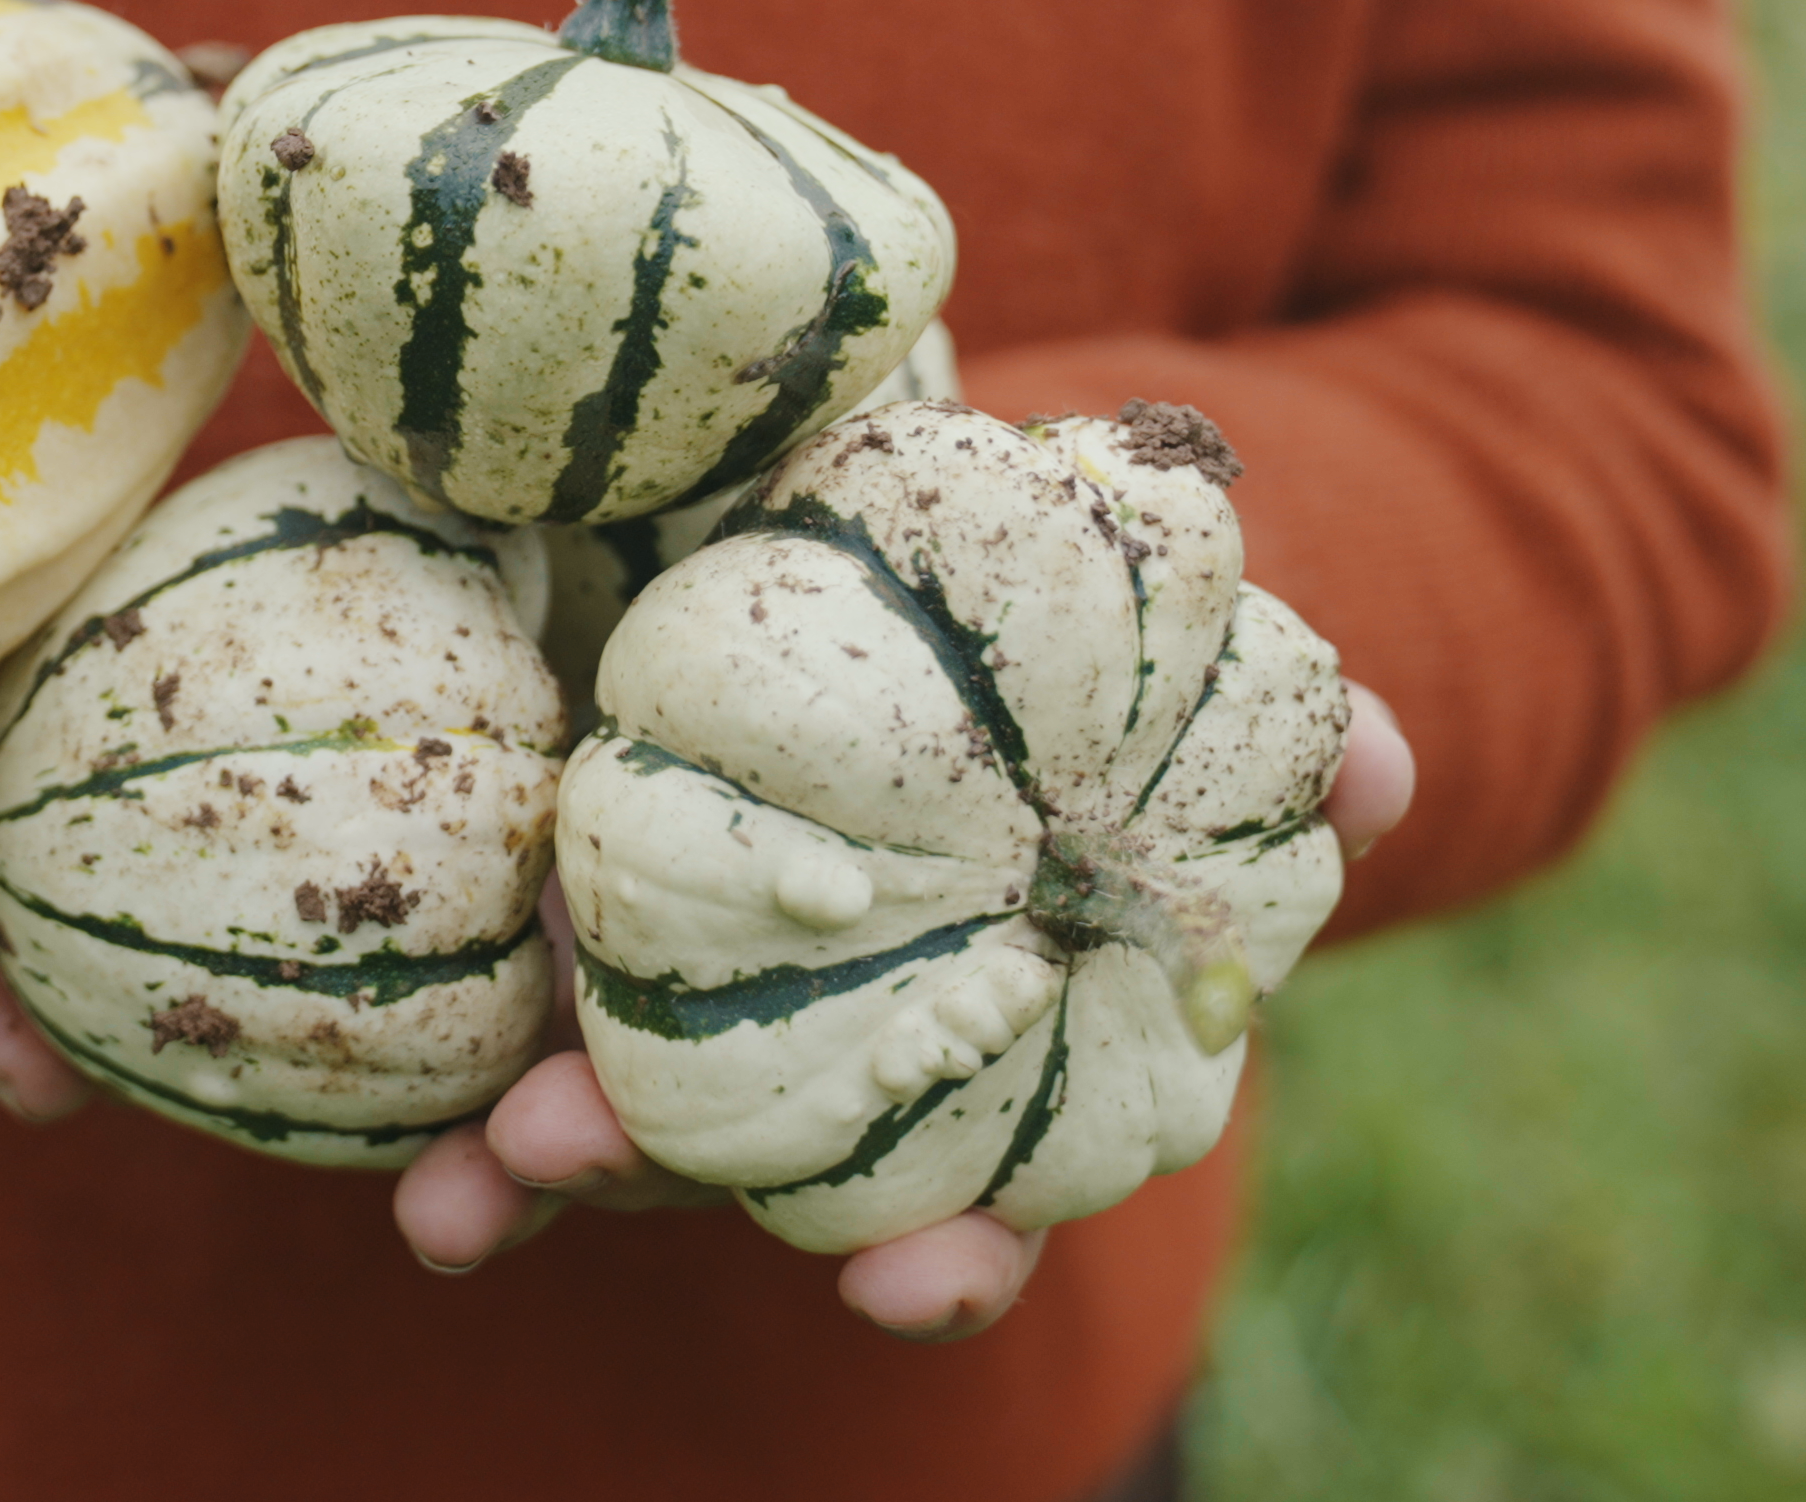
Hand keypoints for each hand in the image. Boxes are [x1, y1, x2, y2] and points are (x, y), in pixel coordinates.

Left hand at [392, 680, 1419, 1336]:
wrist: (877, 511)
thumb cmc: (1036, 613)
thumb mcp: (1153, 653)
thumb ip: (1269, 713)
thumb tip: (1387, 759)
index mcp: (964, 1011)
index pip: (965, 1178)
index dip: (949, 1256)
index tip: (902, 1295)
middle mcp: (818, 1030)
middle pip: (740, 1148)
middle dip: (651, 1176)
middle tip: (553, 1162)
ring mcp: (679, 984)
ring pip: (602, 1101)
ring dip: (531, 1150)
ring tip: (468, 1179)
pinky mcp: (570, 906)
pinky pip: (499, 1006)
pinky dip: (464, 1103)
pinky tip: (418, 1174)